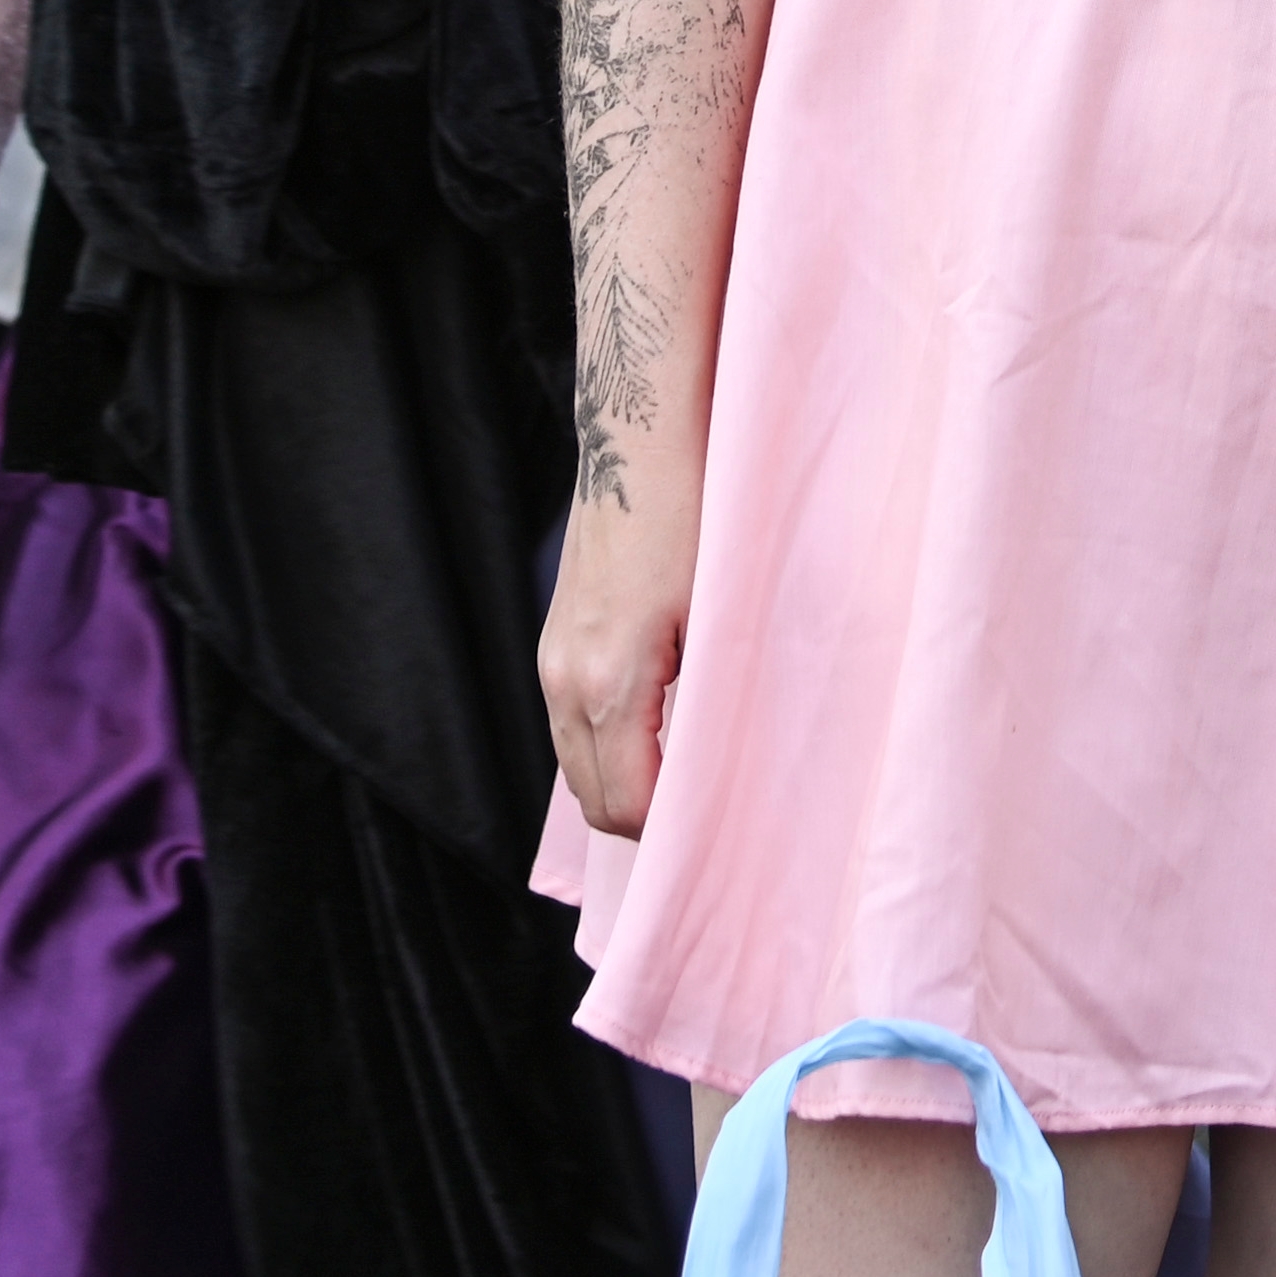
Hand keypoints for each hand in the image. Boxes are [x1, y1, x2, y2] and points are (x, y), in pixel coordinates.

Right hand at [540, 479, 698, 836]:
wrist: (638, 447)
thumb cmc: (695, 521)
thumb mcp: (721, 617)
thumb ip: (714, 701)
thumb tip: (723, 768)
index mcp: (608, 685)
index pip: (624, 805)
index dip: (670, 829)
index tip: (719, 825)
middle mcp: (564, 681)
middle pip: (593, 800)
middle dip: (646, 818)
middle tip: (710, 812)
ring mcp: (552, 661)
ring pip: (578, 766)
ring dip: (627, 783)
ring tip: (691, 775)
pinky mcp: (556, 643)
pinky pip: (573, 726)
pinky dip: (610, 747)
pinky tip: (662, 730)